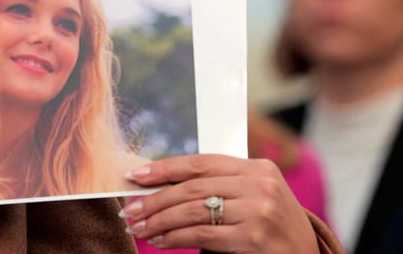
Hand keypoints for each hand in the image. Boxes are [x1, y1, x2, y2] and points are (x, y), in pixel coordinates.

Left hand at [120, 154, 318, 253]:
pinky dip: (176, 238)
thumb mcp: (251, 195)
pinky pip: (203, 235)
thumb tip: (159, 186)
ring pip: (194, 211)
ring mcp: (259, 211)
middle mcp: (259, 184)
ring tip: (141, 227)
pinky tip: (161, 240)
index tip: (136, 176)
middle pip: (193, 188)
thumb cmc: (271, 224)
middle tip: (131, 210)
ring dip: (160, 221)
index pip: (200, 162)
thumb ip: (217, 186)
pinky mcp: (254, 238)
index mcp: (256, 167)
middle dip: (156, 199)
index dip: (164, 168)